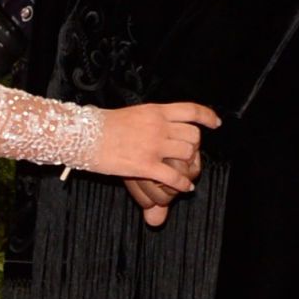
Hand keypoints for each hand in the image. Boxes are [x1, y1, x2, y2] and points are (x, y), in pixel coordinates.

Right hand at [93, 101, 220, 223]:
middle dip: (194, 146)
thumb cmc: (99, 126)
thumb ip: (147, 120)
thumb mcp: (130, 115)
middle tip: (188, 154)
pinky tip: (184, 188)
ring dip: (189, 164)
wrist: (83, 136)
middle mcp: (158, 126)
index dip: (207, 117)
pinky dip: (182, 184)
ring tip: (184, 170)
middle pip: (193, 135)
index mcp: (155, 111)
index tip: (216, 124)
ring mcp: (153, 146)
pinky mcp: (145, 165)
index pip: (190, 110)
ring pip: (187, 153)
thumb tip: (157, 122)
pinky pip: (173, 177)